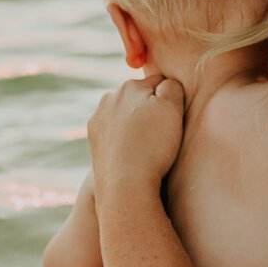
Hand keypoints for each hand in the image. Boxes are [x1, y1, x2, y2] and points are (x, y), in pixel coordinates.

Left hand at [87, 74, 184, 196]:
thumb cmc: (154, 146)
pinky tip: (132, 152)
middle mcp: (110, 97)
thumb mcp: (173, 109)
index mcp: (130, 85)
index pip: (159, 83)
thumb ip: (172, 86)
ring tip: (146, 145)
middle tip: (161, 134)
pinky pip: (115, 132)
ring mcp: (98, 119)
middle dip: (150, 110)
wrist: (125, 183)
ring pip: (126, 114)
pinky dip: (123, 138)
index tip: (174, 120)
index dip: (171, 101)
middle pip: (140, 98)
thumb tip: (165, 83)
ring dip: (136, 123)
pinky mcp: (93, 139)